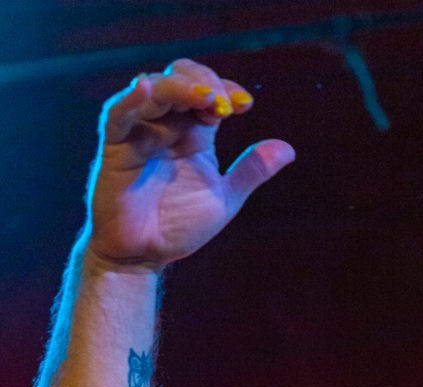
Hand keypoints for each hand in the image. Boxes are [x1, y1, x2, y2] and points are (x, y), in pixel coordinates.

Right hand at [86, 58, 294, 268]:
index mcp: (193, 133)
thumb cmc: (178, 227)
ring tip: (204, 97)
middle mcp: (166, 125)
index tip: (246, 104)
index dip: (227, 89)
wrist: (144, 256)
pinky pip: (118, 113)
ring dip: (180, 86)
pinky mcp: (115, 146)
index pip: (209, 92)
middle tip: (225, 103)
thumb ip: (251, 172)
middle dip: (205, 81)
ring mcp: (139, 132)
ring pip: (153, 88)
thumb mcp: (224, 199)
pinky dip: (131, 99)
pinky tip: (146, 89)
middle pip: (181, 77)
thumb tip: (289, 149)